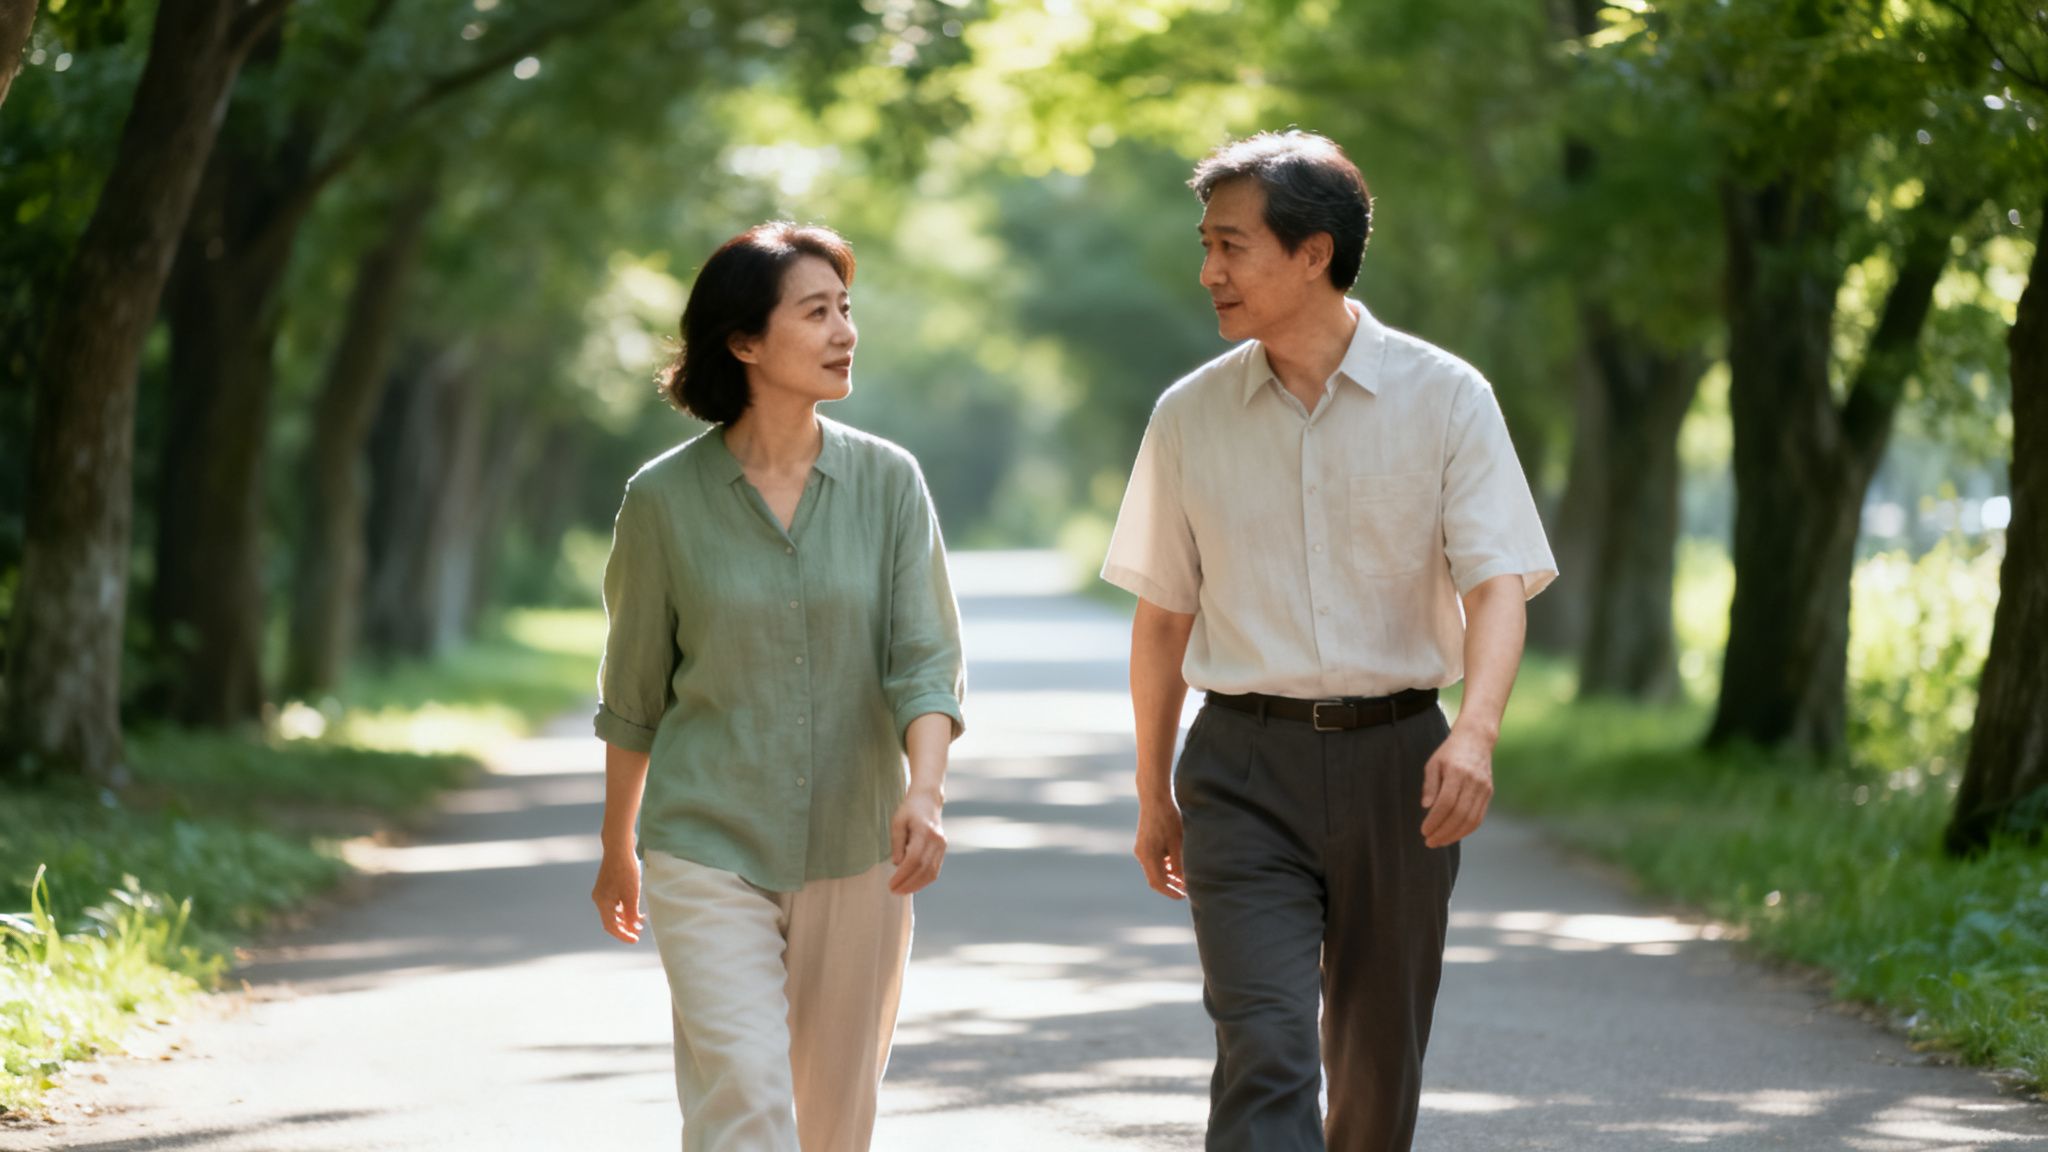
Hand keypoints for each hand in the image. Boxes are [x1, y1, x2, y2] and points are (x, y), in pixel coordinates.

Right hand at [591, 848, 643, 943]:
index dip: (622, 935)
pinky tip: (634, 907)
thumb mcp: (631, 893)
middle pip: (610, 920)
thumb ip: (631, 912)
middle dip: (624, 927)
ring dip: (624, 918)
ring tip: (639, 921)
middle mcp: (599, 898)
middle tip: (638, 932)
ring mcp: (602, 891)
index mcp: (602, 902)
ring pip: (613, 911)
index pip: (610, 926)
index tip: (635, 940)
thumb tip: (633, 927)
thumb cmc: (625, 869)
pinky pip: (614, 902)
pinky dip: (623, 908)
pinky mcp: (608, 884)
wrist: (619, 846)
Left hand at [889, 786, 945, 894]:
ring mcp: (942, 846)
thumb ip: (897, 843)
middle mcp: (937, 840)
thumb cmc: (909, 810)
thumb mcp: (897, 822)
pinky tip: (913, 885)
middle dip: (908, 883)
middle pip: (923, 868)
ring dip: (917, 885)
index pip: (914, 859)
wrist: (928, 801)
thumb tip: (897, 864)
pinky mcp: (942, 850)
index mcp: (924, 831)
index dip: (903, 874)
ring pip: (931, 872)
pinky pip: (935, 870)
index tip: (891, 884)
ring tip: (902, 892)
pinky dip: (924, 881)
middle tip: (894, 891)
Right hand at [1134, 802, 1186, 899]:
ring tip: (1184, 876)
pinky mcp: (1144, 841)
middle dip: (1170, 885)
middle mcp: (1141, 854)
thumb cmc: (1169, 818)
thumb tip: (1185, 883)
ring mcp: (1141, 847)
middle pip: (1155, 878)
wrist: (1155, 796)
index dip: (1171, 892)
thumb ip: (1180, 865)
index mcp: (1148, 856)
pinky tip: (1176, 861)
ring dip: (1168, 875)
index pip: (1158, 883)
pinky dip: (1165, 865)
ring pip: (1155, 869)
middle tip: (1186, 889)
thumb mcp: (1178, 843)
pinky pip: (1153, 859)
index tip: (1185, 895)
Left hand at [1421, 725, 1494, 848]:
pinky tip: (1453, 835)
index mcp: (1457, 772)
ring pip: (1471, 819)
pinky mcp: (1489, 793)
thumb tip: (1426, 807)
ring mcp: (1484, 788)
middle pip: (1459, 814)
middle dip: (1443, 832)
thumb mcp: (1433, 764)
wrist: (1476, 739)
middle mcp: (1473, 781)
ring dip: (1454, 835)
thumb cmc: (1449, 752)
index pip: (1446, 802)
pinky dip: (1466, 830)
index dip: (1435, 820)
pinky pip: (1479, 817)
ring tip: (1439, 841)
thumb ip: (1429, 785)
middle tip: (1429, 842)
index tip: (1424, 831)